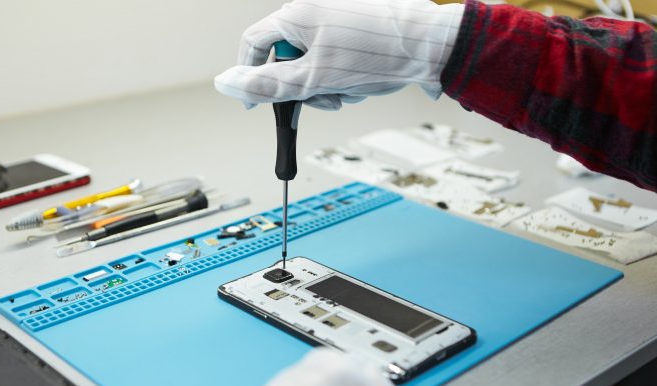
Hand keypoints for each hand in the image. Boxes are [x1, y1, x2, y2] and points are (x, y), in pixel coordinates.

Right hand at [215, 0, 464, 109]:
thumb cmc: (376, 56)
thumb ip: (267, 84)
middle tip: (320, 102)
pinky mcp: (354, 25)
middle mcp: (312, 9)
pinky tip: (358, 84)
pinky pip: (332, 54)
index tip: (256, 105)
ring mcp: (335, 15)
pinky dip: (339, 75)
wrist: (431, 45)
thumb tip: (226, 83)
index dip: (249, 76)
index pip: (254, 43)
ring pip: (310, 59)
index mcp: (296, 15)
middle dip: (298, 86)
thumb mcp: (314, 79)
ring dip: (322, 85)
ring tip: (346, 94)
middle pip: (284, 55)